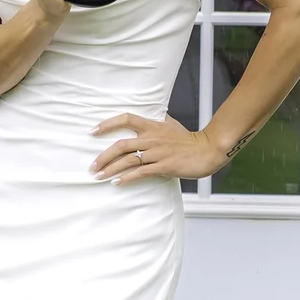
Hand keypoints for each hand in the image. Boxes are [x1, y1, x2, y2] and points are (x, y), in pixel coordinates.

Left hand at [91, 111, 224, 183]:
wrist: (207, 150)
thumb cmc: (189, 140)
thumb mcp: (171, 124)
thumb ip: (158, 121)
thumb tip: (152, 117)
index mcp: (152, 126)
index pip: (126, 119)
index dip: (108, 124)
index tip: (94, 131)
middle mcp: (151, 138)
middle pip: (121, 145)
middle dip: (103, 157)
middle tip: (92, 166)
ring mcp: (157, 153)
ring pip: (128, 160)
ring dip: (111, 169)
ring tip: (99, 176)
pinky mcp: (163, 166)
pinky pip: (141, 172)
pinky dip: (127, 178)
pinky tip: (117, 182)